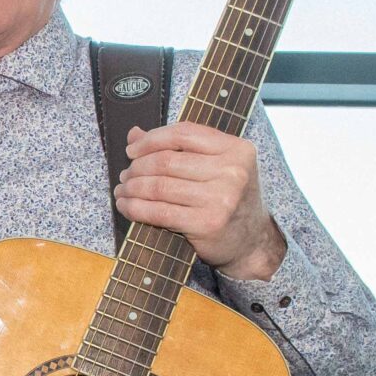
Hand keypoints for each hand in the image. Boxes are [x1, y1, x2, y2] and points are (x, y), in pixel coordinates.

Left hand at [114, 122, 286, 279]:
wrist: (252, 242)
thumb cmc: (229, 199)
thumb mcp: (215, 166)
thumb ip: (179, 147)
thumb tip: (134, 134)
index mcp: (236, 149)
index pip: (183, 132)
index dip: (151, 139)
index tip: (132, 149)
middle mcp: (232, 171)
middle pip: (167, 160)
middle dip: (137, 167)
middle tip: (126, 175)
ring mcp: (221, 198)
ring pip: (160, 186)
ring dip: (132, 188)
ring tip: (123, 190)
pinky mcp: (207, 223)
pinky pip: (160, 212)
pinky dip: (136, 208)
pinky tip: (126, 206)